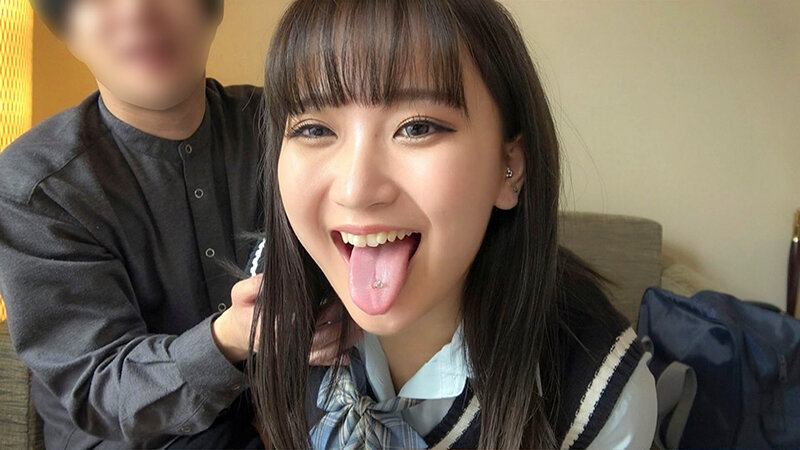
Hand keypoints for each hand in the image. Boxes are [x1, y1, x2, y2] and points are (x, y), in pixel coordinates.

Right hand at [212, 275, 362, 364]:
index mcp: (269, 329)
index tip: (331, 300)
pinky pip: (320, 362)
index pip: (296, 324)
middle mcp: (283, 345)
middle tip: (350, 310)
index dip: (316, 315)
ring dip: (342, 342)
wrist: (241, 334)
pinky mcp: (299, 358)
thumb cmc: (243, 312)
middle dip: (336, 326)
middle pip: (315, 339)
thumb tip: (269, 278)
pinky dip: (335, 359)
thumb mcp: (239, 294)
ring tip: (357, 328)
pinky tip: (349, 353)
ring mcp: (293, 354)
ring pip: (322, 352)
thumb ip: (251, 286)